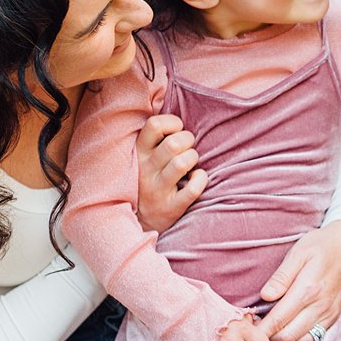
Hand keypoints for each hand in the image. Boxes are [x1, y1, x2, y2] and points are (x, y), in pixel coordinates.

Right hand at [134, 114, 206, 232]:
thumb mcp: (143, 158)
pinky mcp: (170, 208)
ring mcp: (157, 190)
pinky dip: (201, 180)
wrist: (139, 222)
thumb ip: (155, 139)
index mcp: (139, 153)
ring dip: (193, 158)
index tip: (178, 131)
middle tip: (188, 148)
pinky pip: (193, 190)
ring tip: (191, 164)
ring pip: (181, 163)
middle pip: (173, 143)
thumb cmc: (148, 181)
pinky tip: (197, 178)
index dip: (173, 123)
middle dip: (188, 140)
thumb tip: (178, 118)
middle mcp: (145, 170)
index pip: (154, 125)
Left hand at [258, 221, 340, 340]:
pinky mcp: (334, 317)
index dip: (259, 330)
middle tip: (255, 327)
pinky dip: (298, 338)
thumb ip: (281, 276)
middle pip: (287, 336)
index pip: (277, 320)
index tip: (247, 329)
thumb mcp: (299, 252)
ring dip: (283, 339)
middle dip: (268, 336)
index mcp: (307, 289)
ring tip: (271, 327)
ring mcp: (329, 313)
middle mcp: (320, 306)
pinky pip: (314, 337)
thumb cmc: (322, 245)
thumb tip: (265, 296)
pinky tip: (289, 326)